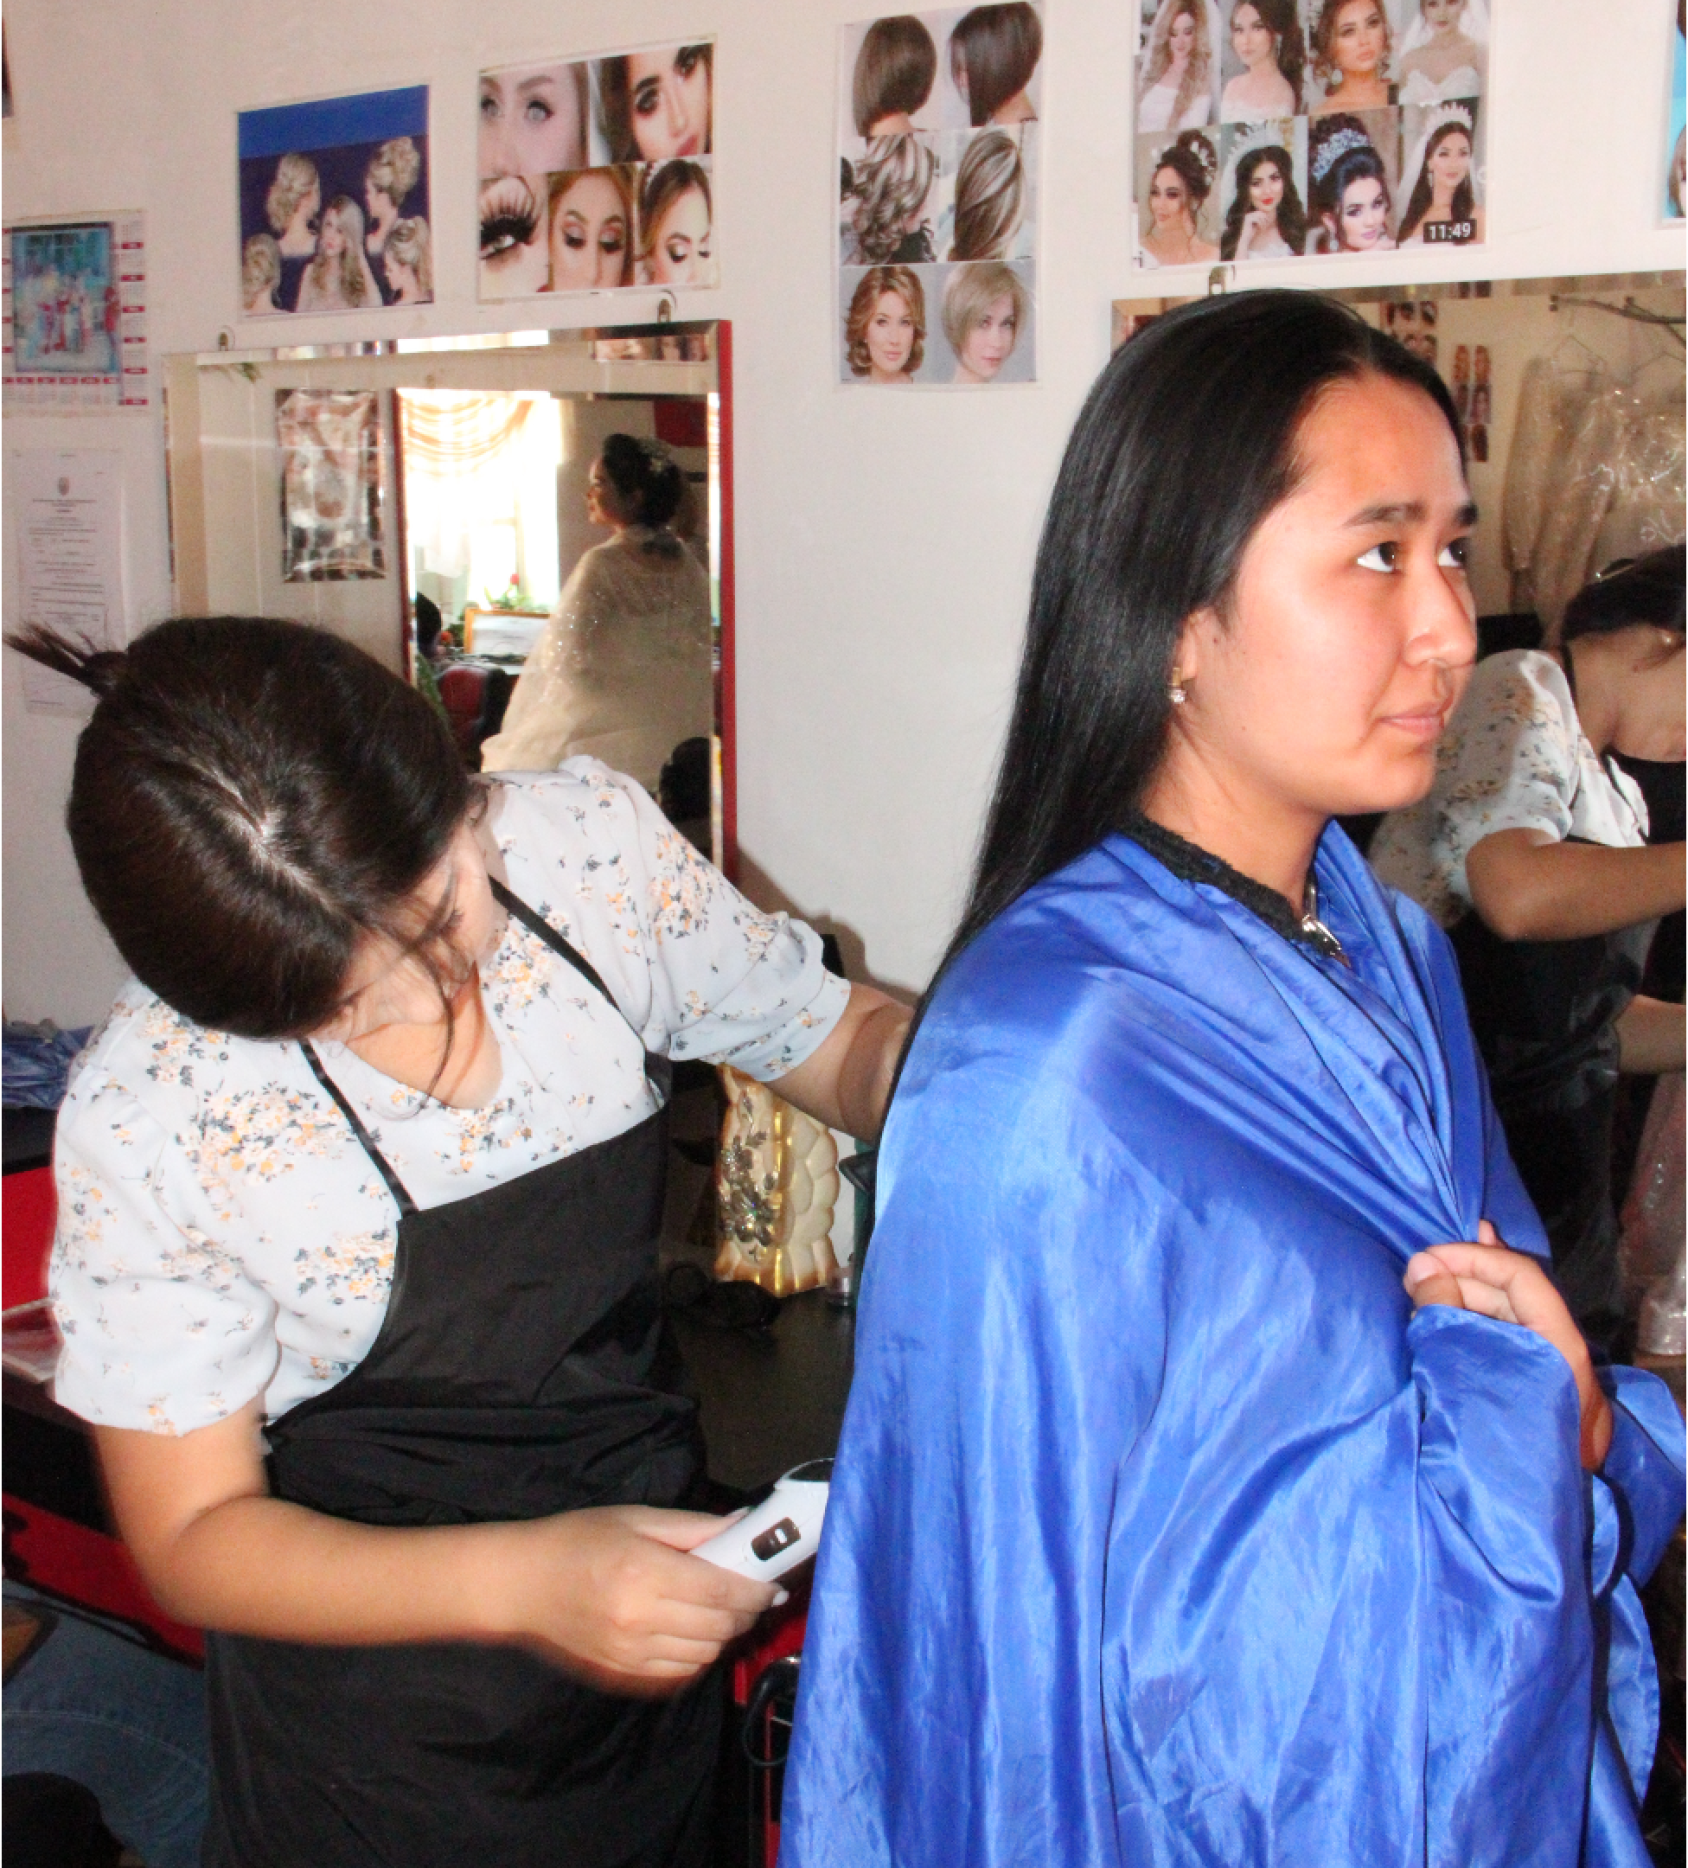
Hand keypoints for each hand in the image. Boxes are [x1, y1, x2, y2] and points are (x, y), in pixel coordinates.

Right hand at [486, 1505, 777, 1691]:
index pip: (721, 1591)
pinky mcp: (622, 1674)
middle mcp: (641, 1619)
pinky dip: (697, 1654)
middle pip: (719, 1626)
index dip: (756, 1590)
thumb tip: (742, 1525)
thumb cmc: (577, 1540)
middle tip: (752, 1594)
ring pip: (704, 1653)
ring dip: (724, 1634)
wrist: (521, 1585)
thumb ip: (692, 1528)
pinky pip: (680, 1672)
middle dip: (746, 1611)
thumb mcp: (635, 1519)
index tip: (773, 1584)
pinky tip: (693, 1632)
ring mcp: (631, 1653)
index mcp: (646, 1573)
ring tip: (723, 1611)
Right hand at [1404, 1222, 1611, 1471]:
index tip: (1421, 1260)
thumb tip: (1423, 1266)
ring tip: (1421, 1295)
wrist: (1506, 1541)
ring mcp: (1553, 1387)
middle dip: (1463, 1279)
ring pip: (1507, 1325)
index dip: (1471, 1259)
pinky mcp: (1533, 1405)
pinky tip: (1447, 1310)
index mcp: (1563, 1355)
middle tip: (1413, 1276)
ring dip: (1463, 1304)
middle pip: (1516, 1299)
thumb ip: (1442, 1314)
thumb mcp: (1456, 1377)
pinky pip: (1504, 1352)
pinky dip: (1473, 1331)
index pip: (1521, 1279)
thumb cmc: (1487, 1457)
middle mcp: (1567, 1365)